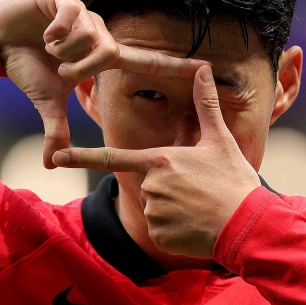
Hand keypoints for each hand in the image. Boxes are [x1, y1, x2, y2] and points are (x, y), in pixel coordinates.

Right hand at [0, 0, 206, 167]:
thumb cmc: (28, 67)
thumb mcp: (46, 102)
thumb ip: (55, 129)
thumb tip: (50, 164)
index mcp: (103, 55)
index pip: (145, 62)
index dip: (173, 66)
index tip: (204, 67)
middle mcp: (100, 32)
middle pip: (109, 53)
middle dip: (80, 69)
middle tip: (60, 71)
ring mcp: (84, 14)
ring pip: (89, 37)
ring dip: (64, 50)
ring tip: (49, 48)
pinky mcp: (64, 0)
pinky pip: (71, 17)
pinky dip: (55, 32)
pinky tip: (44, 33)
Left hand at [52, 65, 261, 257]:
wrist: (247, 224)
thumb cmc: (233, 180)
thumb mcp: (220, 140)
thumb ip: (204, 104)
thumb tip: (202, 68)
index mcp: (158, 160)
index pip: (111, 157)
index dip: (82, 156)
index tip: (58, 156)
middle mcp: (150, 186)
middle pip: (146, 184)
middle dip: (167, 187)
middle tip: (197, 191)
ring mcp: (152, 213)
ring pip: (153, 208)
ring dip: (172, 209)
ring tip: (199, 207)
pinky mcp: (158, 236)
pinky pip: (159, 230)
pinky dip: (174, 229)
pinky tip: (195, 225)